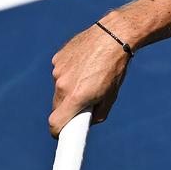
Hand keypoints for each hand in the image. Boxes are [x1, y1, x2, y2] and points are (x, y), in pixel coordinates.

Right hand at [49, 20, 130, 134]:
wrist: (113, 36)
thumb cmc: (115, 68)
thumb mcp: (111, 95)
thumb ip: (99, 114)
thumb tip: (90, 121)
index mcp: (76, 97)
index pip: (55, 123)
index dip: (58, 131)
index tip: (61, 133)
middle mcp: (63, 85)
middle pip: (57, 106)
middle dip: (67, 109)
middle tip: (82, 102)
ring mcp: (58, 70)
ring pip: (59, 88)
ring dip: (68, 88)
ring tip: (88, 76)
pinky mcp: (57, 58)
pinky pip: (60, 72)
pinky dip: (68, 72)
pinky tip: (83, 63)